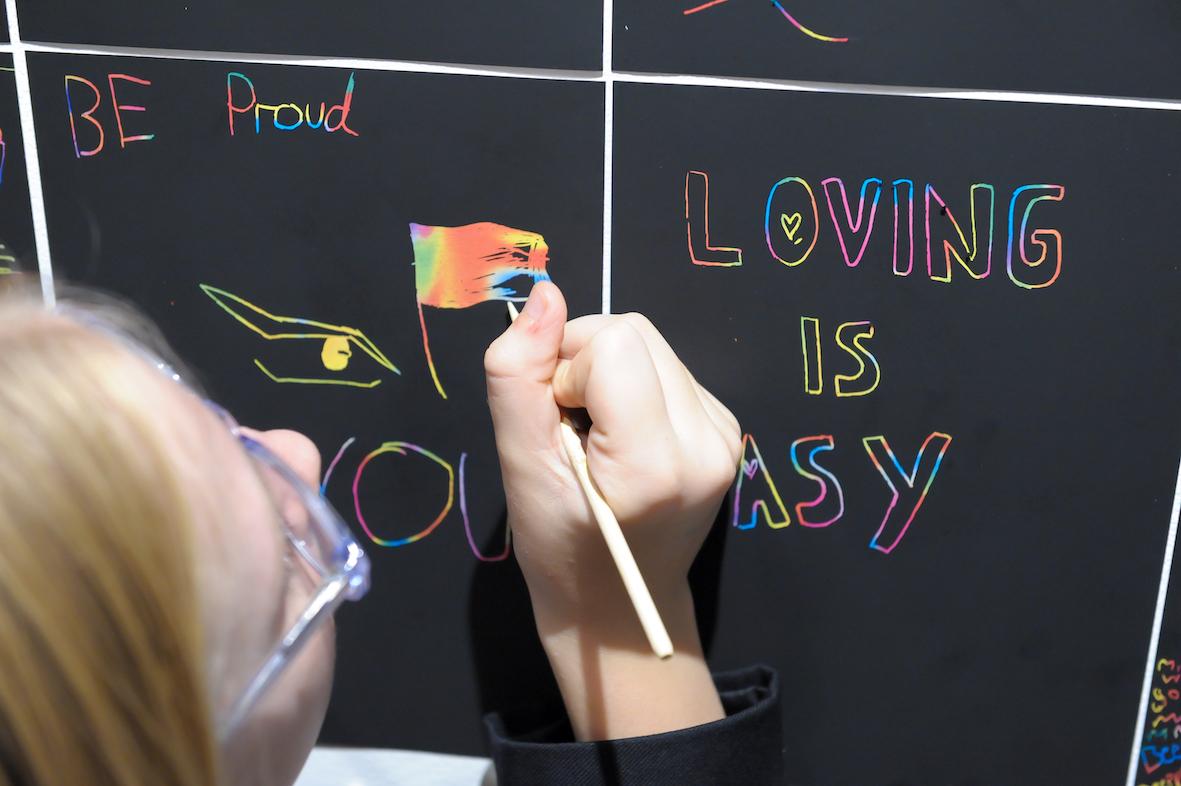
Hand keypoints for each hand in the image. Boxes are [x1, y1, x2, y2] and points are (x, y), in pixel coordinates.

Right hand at [484, 282, 740, 739]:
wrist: (620, 608)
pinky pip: (668, 368)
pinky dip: (633, 387)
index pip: (614, 341)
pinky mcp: (726, 429)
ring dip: (608, 374)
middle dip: (585, 364)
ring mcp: (724, 434)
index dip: (567, 371)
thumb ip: (519, 376)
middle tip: (570, 428)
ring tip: (596, 436)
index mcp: (658, 460)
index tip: (558, 424)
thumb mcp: (519, 466)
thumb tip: (546, 293)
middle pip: (635, 332)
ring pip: (651, 344)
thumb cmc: (559, 547)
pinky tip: (622, 436)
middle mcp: (708, 441)